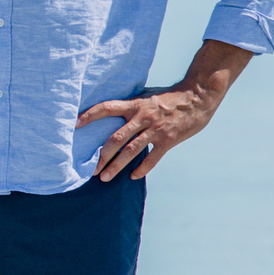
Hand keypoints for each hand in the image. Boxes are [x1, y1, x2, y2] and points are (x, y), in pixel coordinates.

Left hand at [77, 86, 216, 179]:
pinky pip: (152, 158)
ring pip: (131, 151)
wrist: (198, 97)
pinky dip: (141, 169)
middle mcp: (143, 117)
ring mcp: (156, 129)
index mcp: (135, 104)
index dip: (90, 115)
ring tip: (104, 177)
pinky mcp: (168, 140)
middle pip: (116, 138)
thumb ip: (131, 107)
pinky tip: (132, 176)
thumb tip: (110, 115)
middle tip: (90, 169)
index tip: (75, 125)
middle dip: (101, 156)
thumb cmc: (169, 98)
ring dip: (116, 166)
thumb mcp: (147, 97)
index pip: (107, 108)